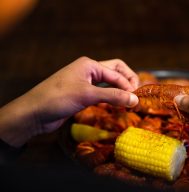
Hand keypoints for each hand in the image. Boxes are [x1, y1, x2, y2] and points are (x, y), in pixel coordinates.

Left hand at [0, 57, 138, 146]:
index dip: (128, 85)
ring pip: (109, 83)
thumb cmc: (58, 98)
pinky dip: (112, 97)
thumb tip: (135, 99)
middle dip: (127, 81)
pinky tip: (116, 104)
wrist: (34, 113)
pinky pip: (102, 93)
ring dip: (120, 90)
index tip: (136, 100)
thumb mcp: (87, 95)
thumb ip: (113, 96)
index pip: (117, 73)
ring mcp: (85, 83)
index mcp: (90, 65)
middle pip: (116, 72)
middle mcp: (89, 71)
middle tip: (136, 95)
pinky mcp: (82, 95)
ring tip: (129, 101)